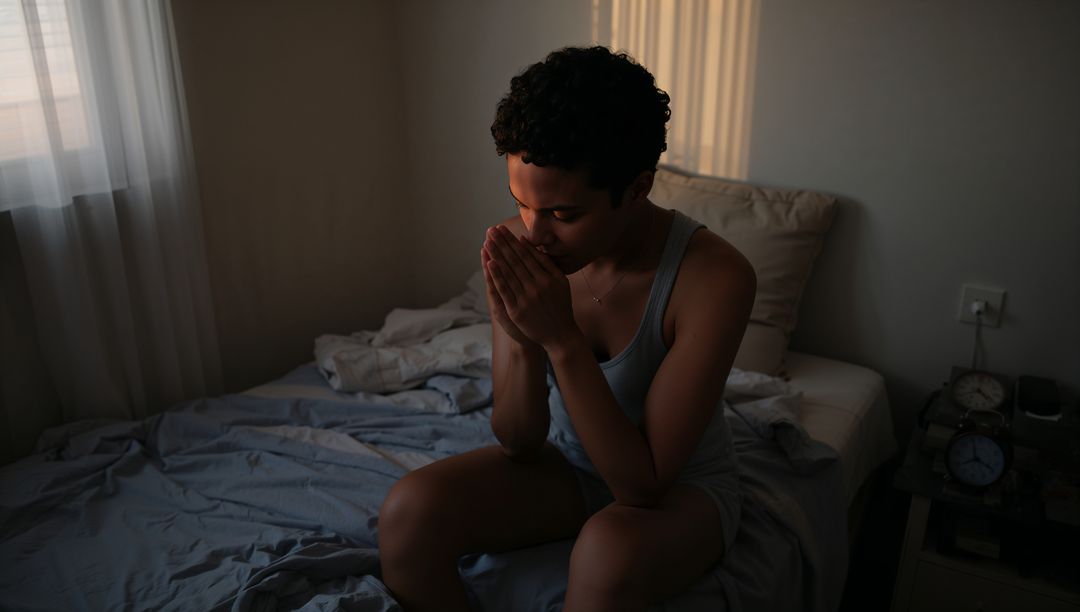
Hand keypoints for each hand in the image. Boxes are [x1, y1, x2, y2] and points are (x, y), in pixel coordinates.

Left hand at [482, 225, 578, 350]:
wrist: (560, 335)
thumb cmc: (560, 305)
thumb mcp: (560, 281)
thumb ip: (545, 262)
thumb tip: (526, 242)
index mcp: (548, 277)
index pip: (525, 255)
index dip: (512, 241)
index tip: (502, 229)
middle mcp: (537, 286)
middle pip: (515, 261)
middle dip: (502, 244)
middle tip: (491, 230)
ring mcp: (526, 299)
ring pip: (509, 273)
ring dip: (497, 256)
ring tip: (487, 241)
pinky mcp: (517, 311)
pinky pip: (505, 290)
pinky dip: (497, 277)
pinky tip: (490, 264)